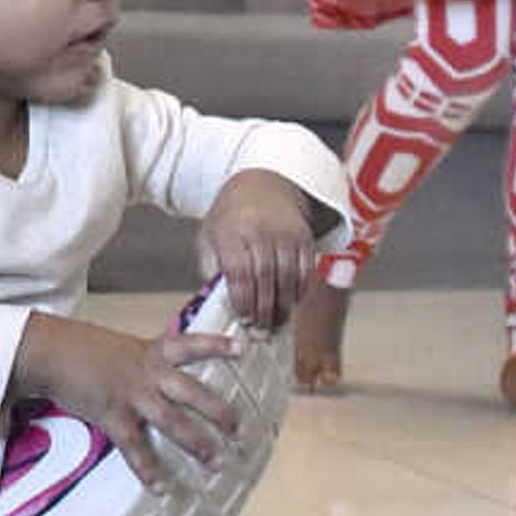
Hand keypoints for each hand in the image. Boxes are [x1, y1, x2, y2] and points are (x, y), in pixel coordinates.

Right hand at [11, 312, 238, 488]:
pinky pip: (135, 447)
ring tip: (216, 462)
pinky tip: (161, 488)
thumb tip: (167, 381)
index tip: (243, 349)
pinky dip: (148, 469)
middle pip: (192, 392)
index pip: (191, 345)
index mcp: (152, 353)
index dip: (217, 346)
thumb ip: (148, 364)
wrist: (51, 352)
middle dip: (218, 411)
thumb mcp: (124, 349)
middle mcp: (148, 373)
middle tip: (239, 429)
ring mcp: (131, 395)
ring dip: (197, 442)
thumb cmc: (87, 352)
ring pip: (172, 420)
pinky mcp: (112, 415)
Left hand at [194, 168, 323, 329]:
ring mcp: (286, 233)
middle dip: (263, 309)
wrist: (263, 186)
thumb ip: (211, 266)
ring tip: (275, 324)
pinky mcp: (304, 237)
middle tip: (260, 330)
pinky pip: (306, 270)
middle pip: (265, 277)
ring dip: (283, 305)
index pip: (239, 271)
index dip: (243, 299)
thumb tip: (221, 300)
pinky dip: (299, 292)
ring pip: (288, 277)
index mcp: (232, 230)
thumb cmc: (230, 218)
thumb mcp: (210, 235)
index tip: (242, 318)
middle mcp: (261, 230)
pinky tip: (291, 306)